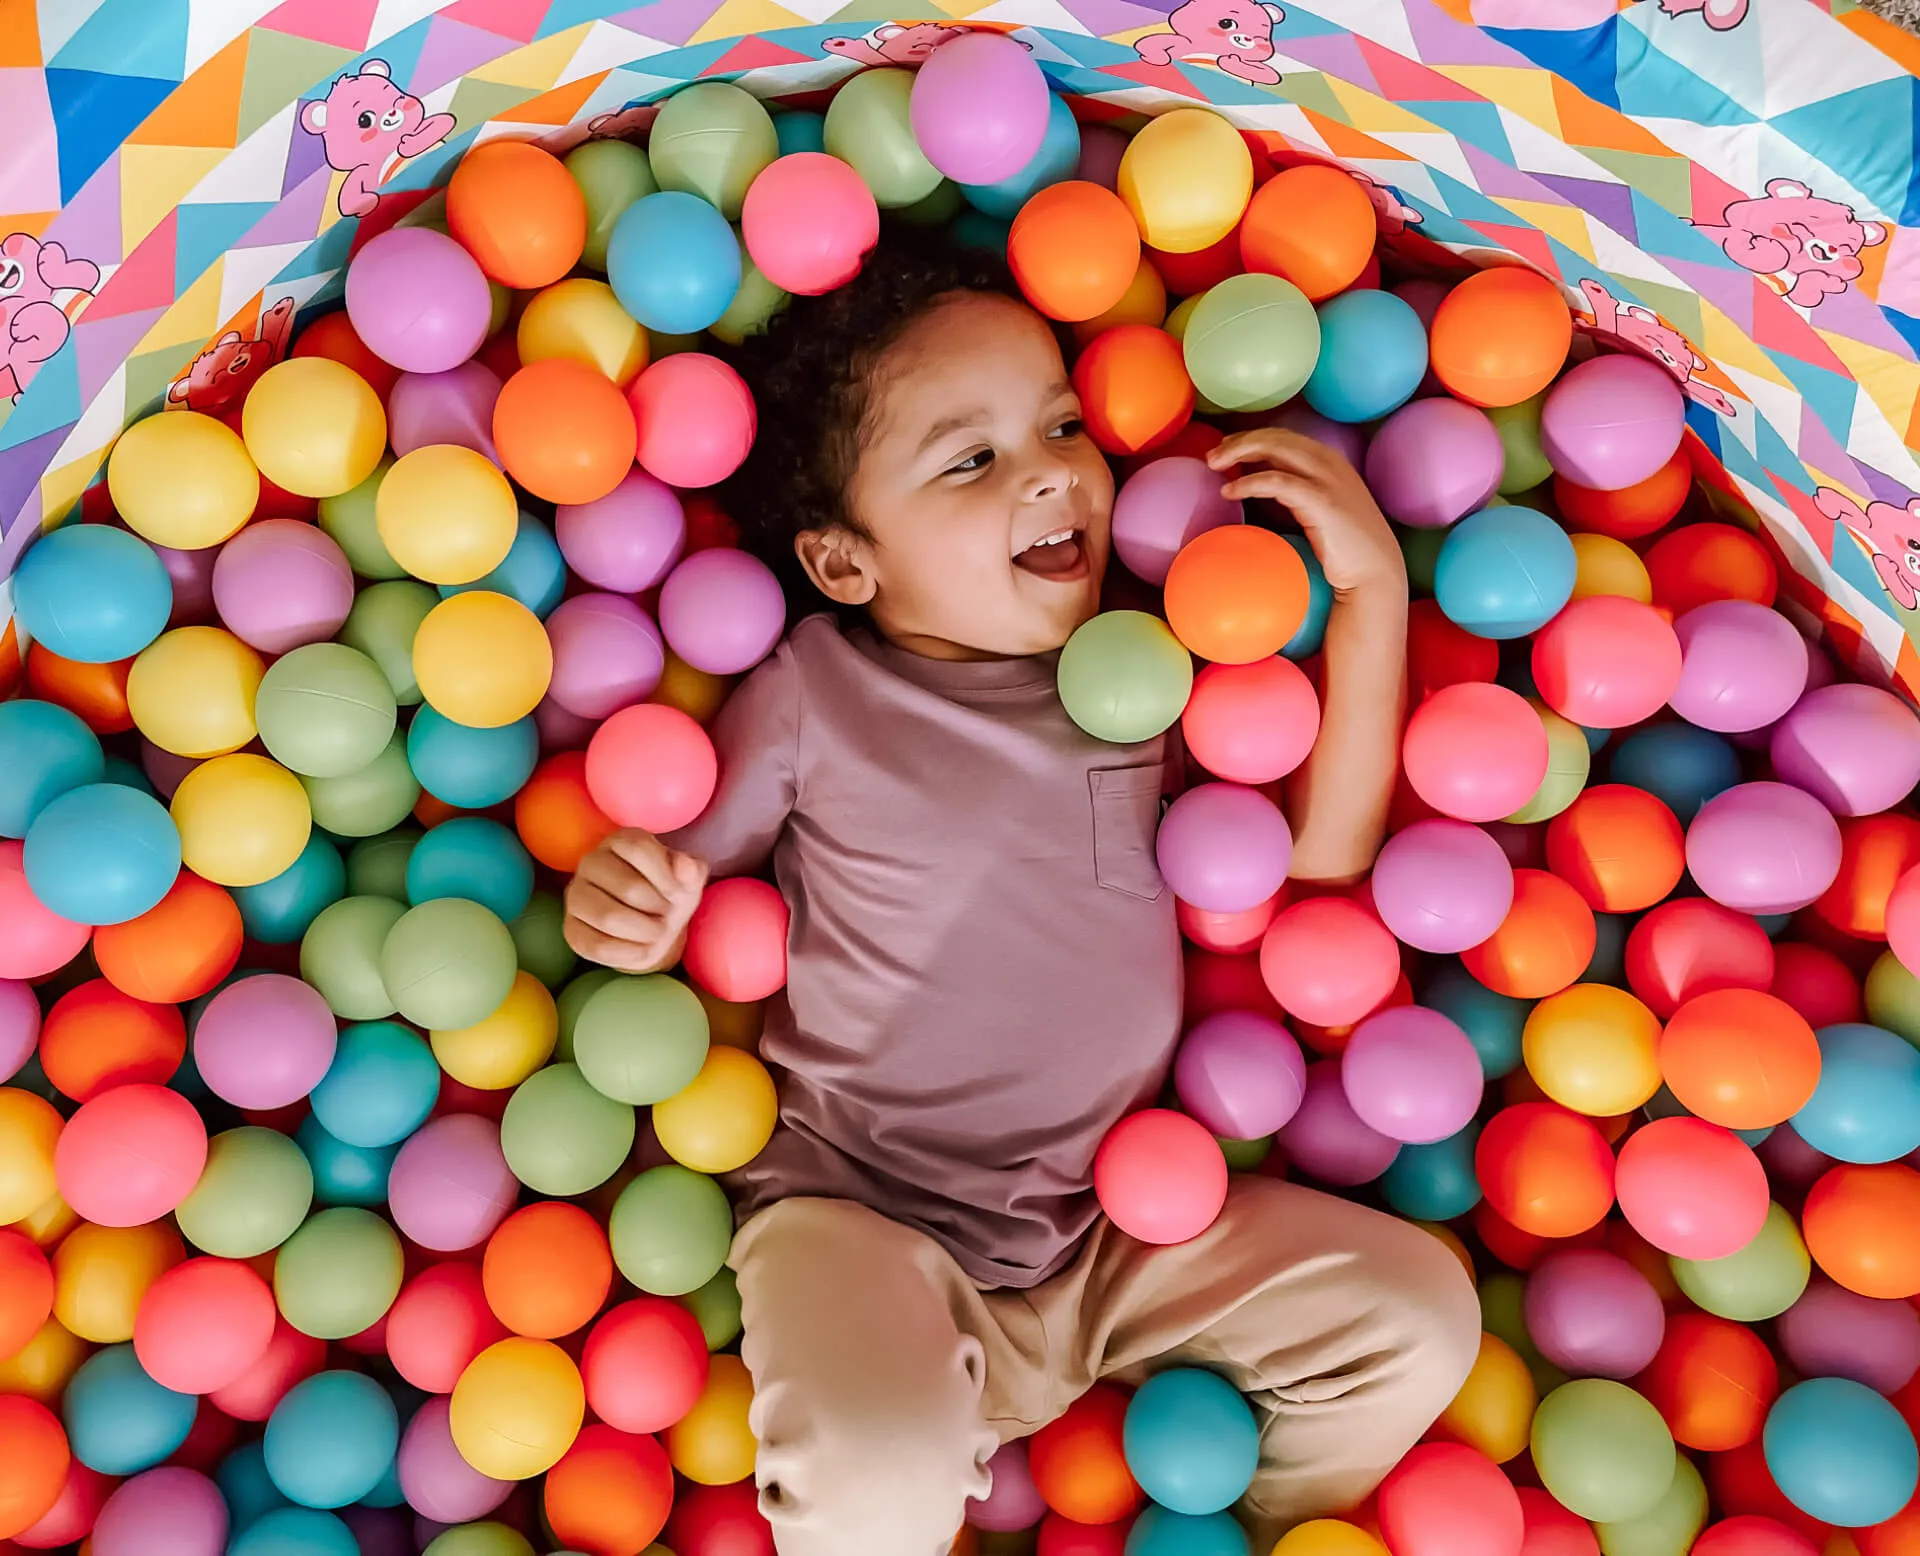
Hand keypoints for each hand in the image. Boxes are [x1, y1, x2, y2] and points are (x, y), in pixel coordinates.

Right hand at [563, 830, 709, 973]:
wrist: (654, 925)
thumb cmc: (668, 893)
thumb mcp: (688, 880)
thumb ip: (690, 870)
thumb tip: (683, 865)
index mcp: (619, 841)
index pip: (638, 848)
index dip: (665, 876)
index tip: (679, 893)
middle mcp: (590, 862)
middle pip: (628, 887)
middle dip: (658, 908)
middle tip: (669, 916)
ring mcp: (576, 896)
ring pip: (609, 917)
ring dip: (645, 931)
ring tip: (658, 932)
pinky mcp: (572, 930)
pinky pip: (597, 946)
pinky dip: (629, 953)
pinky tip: (644, 949)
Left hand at [1208, 429, 1405, 598]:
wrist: (1374, 572)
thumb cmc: (1345, 547)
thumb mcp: (1320, 509)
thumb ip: (1297, 491)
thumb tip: (1261, 484)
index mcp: (1329, 460)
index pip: (1284, 436)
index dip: (1252, 438)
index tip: (1226, 448)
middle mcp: (1329, 461)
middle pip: (1276, 437)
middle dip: (1240, 441)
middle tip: (1212, 456)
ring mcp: (1327, 478)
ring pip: (1275, 448)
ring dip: (1239, 452)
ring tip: (1213, 465)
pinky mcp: (1320, 500)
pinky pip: (1276, 481)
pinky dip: (1249, 482)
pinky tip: (1230, 491)